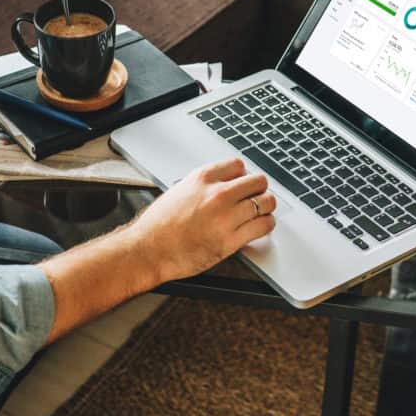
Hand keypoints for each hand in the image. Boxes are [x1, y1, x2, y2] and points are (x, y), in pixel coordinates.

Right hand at [130, 158, 276, 282]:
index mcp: (202, 178)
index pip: (239, 165)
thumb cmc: (158, 225)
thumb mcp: (179, 191)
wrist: (148, 250)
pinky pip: (263, 226)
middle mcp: (216, 194)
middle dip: (259, 189)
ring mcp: (225, 217)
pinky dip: (266, 225)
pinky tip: (260, 226)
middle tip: (257, 197)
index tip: (244, 183)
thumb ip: (203, 185)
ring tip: (262, 212)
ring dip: (267, 207)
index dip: (243, 175)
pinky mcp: (230, 240)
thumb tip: (224, 184)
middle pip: (258, 181)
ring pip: (266, 202)